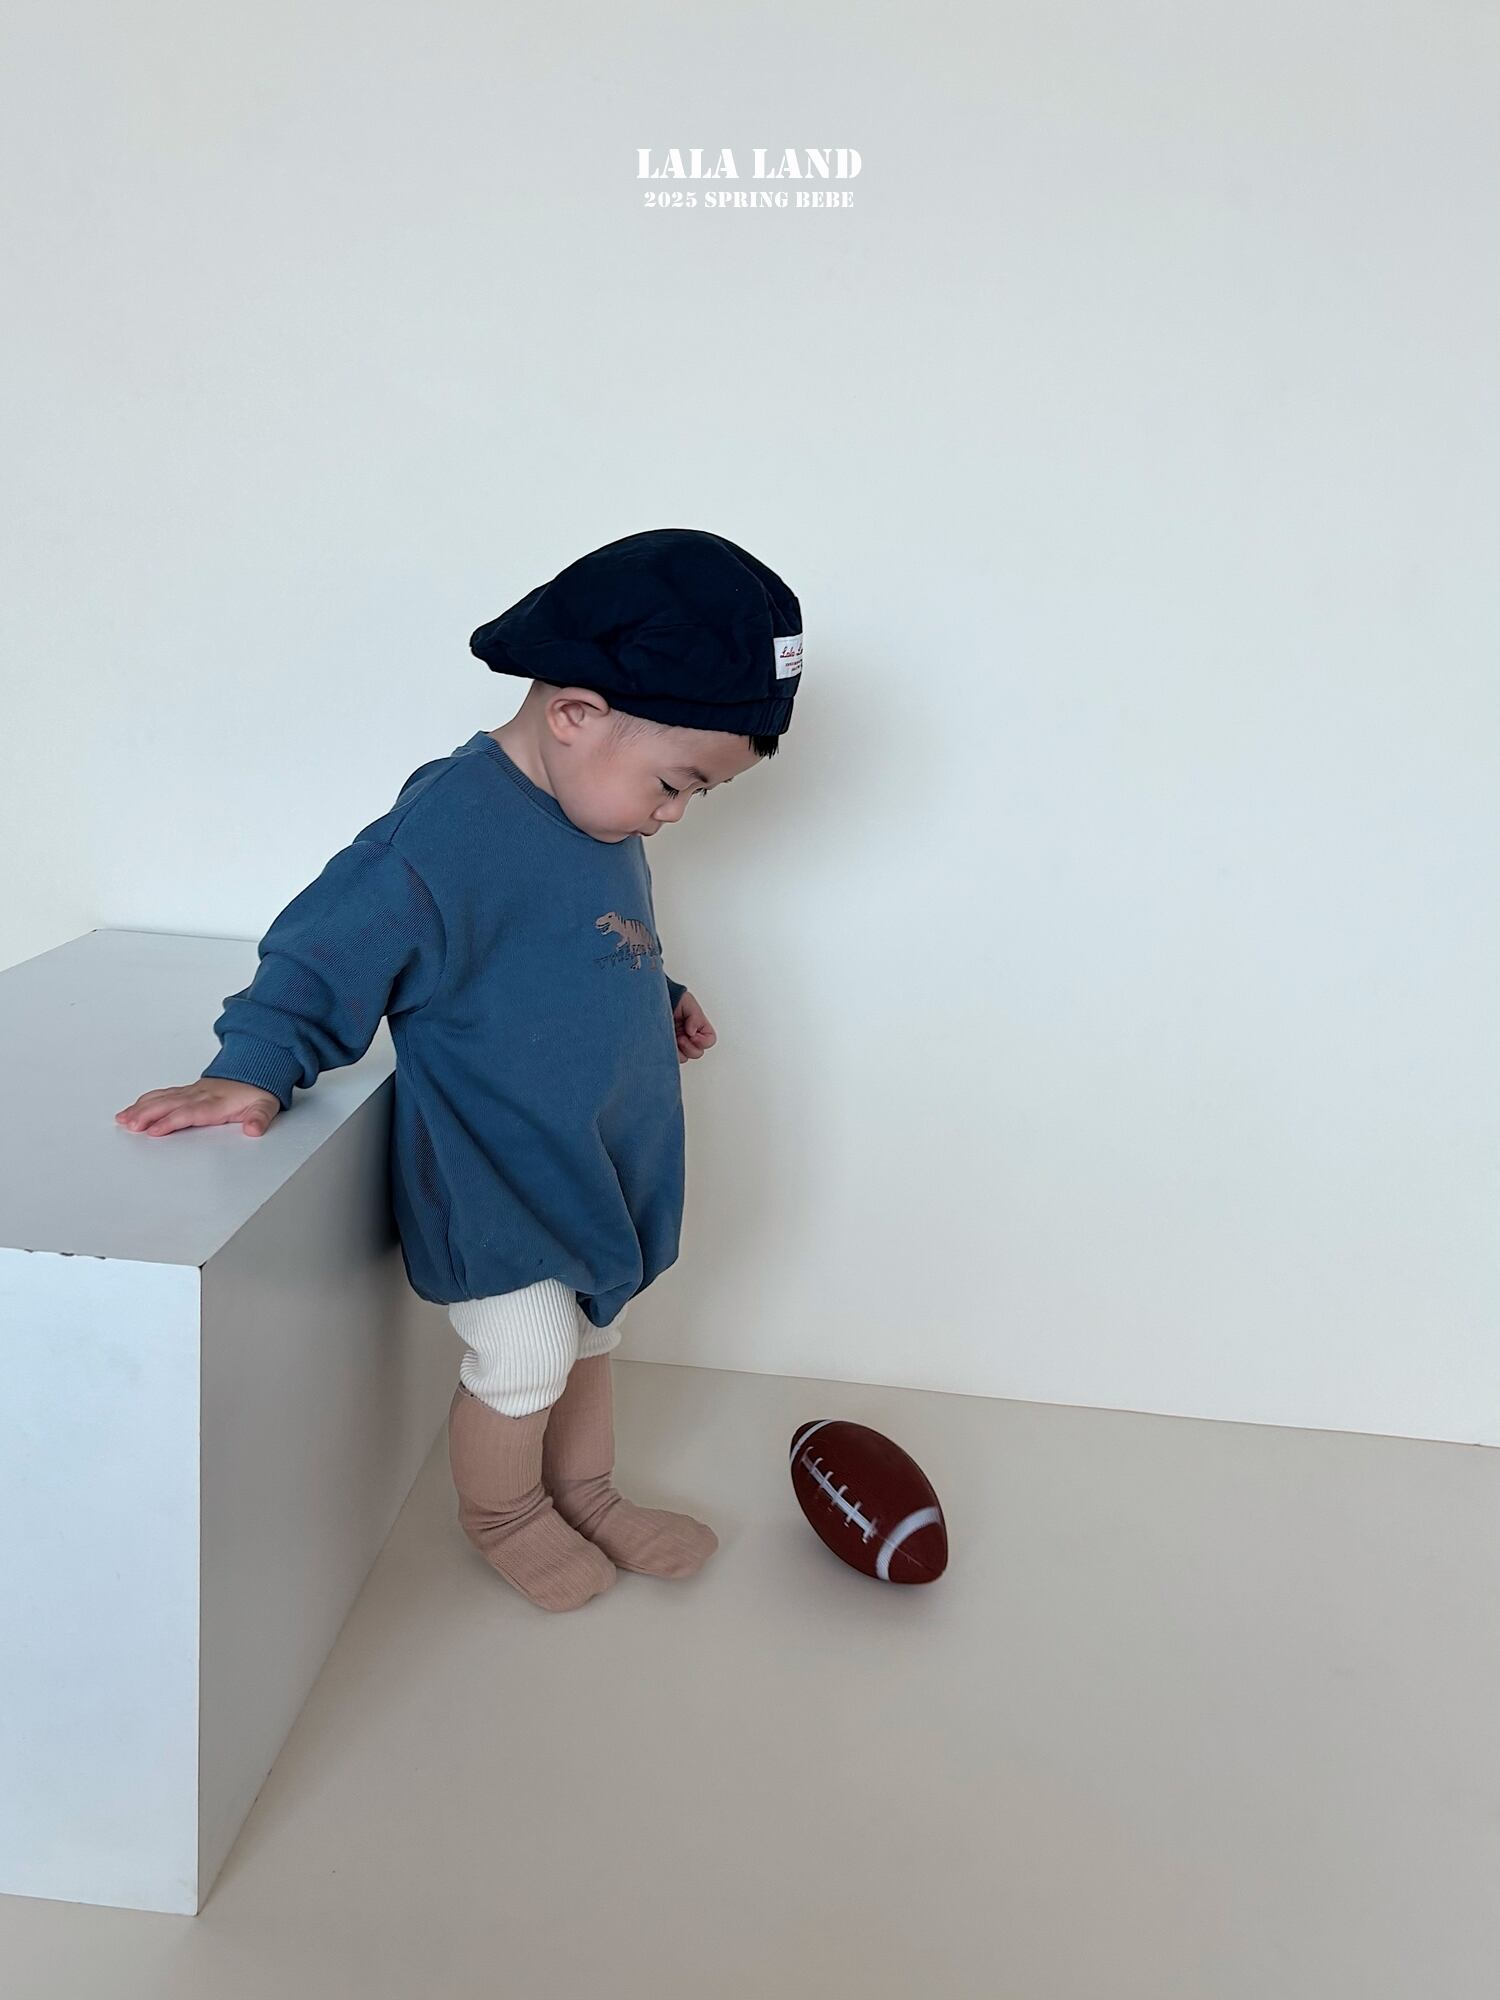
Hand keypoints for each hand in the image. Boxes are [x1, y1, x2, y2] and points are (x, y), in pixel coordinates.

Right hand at [115, 1078, 282, 1136]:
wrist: (256, 1071)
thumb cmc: (257, 1092)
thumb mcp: (266, 1106)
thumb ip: (260, 1118)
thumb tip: (254, 1128)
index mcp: (217, 1102)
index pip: (190, 1113)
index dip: (172, 1121)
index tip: (155, 1131)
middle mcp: (200, 1095)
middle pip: (170, 1104)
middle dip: (148, 1114)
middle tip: (130, 1124)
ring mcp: (191, 1092)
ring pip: (162, 1099)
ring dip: (141, 1108)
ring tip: (123, 1119)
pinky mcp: (186, 1092)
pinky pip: (162, 1095)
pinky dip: (145, 1102)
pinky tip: (132, 1110)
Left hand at [671, 989, 716, 1063]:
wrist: (651, 999)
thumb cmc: (670, 997)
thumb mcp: (687, 1002)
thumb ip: (695, 1017)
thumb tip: (693, 1031)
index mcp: (697, 1026)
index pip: (709, 1040)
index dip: (704, 1041)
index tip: (692, 1034)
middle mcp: (688, 1036)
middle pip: (697, 1053)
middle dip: (689, 1046)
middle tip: (680, 1037)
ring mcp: (676, 1043)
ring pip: (684, 1057)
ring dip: (679, 1050)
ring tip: (671, 1038)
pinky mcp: (665, 1046)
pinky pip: (670, 1058)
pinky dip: (668, 1053)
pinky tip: (664, 1043)